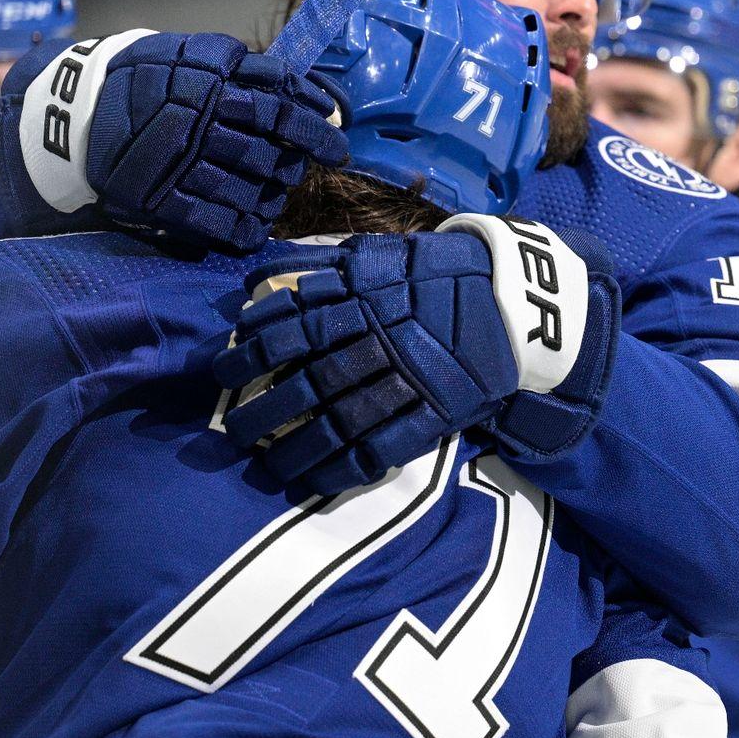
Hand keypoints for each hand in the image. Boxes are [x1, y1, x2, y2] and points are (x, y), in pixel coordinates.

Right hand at [0, 31, 347, 250]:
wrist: (82, 110)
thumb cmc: (154, 78)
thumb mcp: (201, 57)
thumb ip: (256, 73)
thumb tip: (317, 99)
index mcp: (212, 81)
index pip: (280, 106)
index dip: (315, 128)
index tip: (337, 143)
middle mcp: (199, 121)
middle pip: (269, 152)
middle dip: (292, 165)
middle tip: (297, 168)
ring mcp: (179, 163)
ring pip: (248, 189)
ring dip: (273, 197)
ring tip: (275, 195)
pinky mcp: (160, 200)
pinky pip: (216, 223)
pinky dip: (244, 229)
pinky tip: (255, 226)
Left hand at [211, 217, 618, 494]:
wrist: (516, 301)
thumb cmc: (439, 275)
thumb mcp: (381, 256)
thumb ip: (322, 266)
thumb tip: (259, 273)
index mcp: (365, 299)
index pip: (293, 327)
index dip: (251, 352)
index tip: (222, 370)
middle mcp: (382, 341)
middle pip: (309, 383)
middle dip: (265, 411)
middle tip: (233, 431)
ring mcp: (410, 381)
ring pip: (342, 423)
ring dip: (297, 449)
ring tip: (266, 467)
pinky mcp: (436, 415)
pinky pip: (382, 450)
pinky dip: (344, 469)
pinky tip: (314, 481)